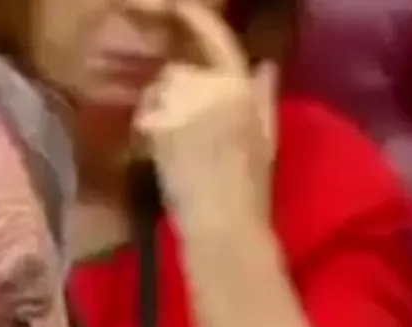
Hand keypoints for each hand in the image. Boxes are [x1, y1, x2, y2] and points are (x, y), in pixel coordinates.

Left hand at [133, 1, 277, 238]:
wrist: (222, 221)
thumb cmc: (250, 186)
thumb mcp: (266, 137)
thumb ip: (262, 96)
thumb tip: (264, 65)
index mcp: (239, 85)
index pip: (213, 37)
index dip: (192, 16)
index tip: (174, 4)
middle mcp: (208, 86)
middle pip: (177, 70)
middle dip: (177, 91)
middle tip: (189, 130)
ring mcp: (179, 105)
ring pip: (157, 92)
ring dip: (161, 109)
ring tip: (179, 145)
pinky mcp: (155, 127)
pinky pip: (145, 116)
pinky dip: (148, 130)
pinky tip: (164, 155)